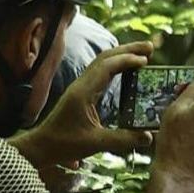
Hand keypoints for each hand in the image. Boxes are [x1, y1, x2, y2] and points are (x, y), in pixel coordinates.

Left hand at [23, 40, 157, 171]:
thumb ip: (123, 139)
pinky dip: (116, 65)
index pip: (106, 68)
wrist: (43, 145)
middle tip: (150, 47)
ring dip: (122, 55)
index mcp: (83, 93)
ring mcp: (81, 87)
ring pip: (102, 63)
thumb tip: (150, 136)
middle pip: (105, 58)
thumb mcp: (96, 143)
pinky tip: (127, 69)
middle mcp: (81, 85)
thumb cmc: (65, 144)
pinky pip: (101, 72)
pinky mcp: (82, 92)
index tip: (146, 60)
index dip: (126, 61)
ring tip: (143, 54)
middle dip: (127, 50)